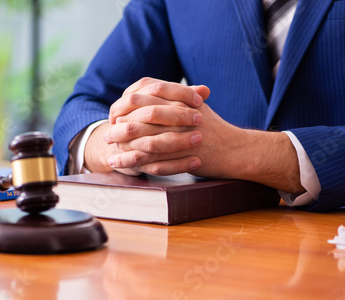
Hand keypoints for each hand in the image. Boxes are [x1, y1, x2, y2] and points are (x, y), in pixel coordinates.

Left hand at [86, 77, 304, 192]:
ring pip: (141, 138)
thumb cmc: (215, 128)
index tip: (115, 111)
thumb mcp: (196, 106)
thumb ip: (175, 97)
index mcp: (180, 99)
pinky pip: (149, 159)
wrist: (236, 149)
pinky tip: (118, 163)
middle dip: (119, 123)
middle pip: (139, 114)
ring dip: (121, 143)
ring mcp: (180, 135)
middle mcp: (178, 114)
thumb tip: (150, 90)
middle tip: (107, 131)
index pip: (146, 92)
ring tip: (108, 148)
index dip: (126, 101)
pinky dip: (131, 162)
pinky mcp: (180, 155)